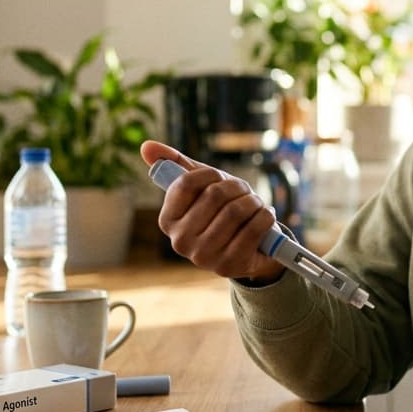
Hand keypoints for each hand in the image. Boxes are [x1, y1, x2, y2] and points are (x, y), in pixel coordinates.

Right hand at [140, 140, 283, 281]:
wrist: (251, 249)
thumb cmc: (223, 211)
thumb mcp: (202, 187)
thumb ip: (175, 165)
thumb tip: (146, 145)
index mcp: (168, 221)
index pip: (186, 183)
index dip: (211, 174)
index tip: (221, 178)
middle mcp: (180, 242)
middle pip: (215, 195)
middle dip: (238, 187)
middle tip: (246, 192)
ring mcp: (204, 257)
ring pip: (236, 210)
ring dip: (254, 201)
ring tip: (256, 205)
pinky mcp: (230, 266)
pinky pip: (254, 228)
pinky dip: (265, 216)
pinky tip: (264, 216)